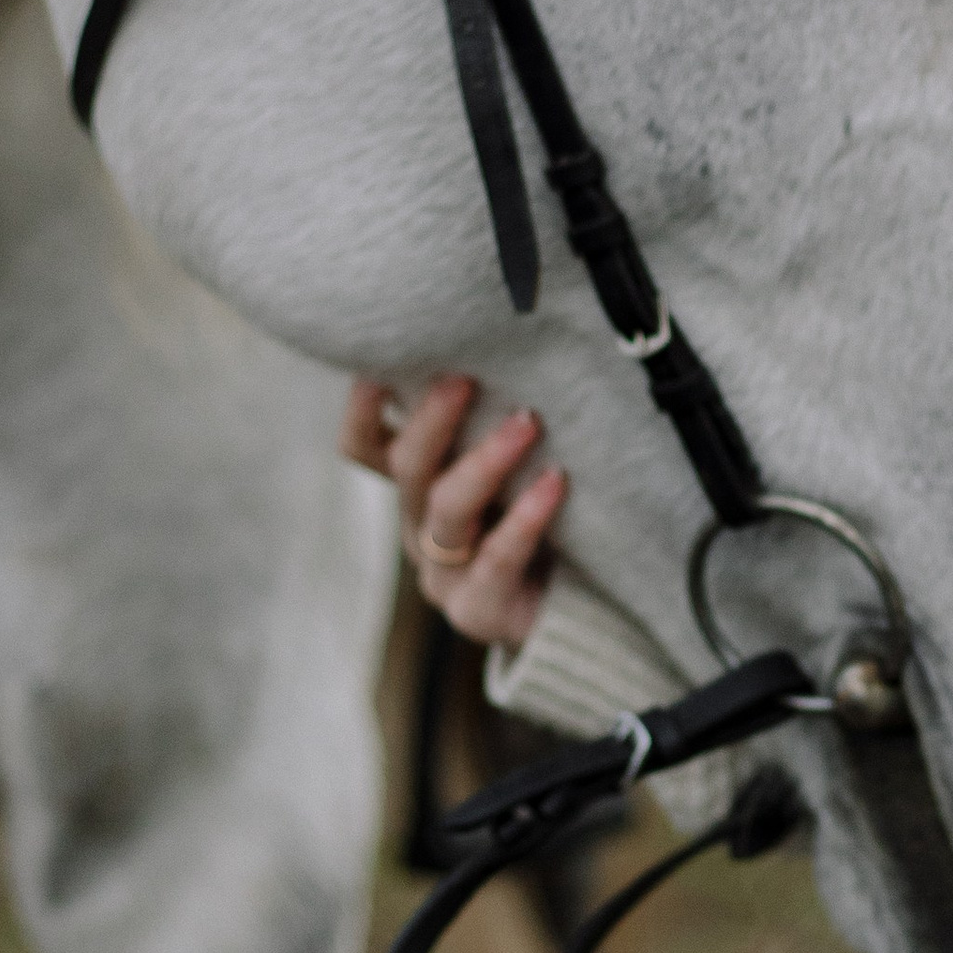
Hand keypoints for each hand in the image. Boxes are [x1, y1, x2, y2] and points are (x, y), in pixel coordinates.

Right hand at [340, 374, 566, 650]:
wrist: (589, 611)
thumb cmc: (554, 520)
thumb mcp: (518, 467)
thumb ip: (500, 421)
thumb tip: (509, 342)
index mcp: (418, 489)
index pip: (366, 446)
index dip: (364, 407)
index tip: (382, 362)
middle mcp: (420, 528)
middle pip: (408, 468)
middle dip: (434, 421)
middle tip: (465, 379)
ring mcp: (444, 575)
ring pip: (448, 510)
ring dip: (486, 461)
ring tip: (528, 423)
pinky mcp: (480, 611)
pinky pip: (497, 559)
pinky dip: (526, 517)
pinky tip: (555, 483)